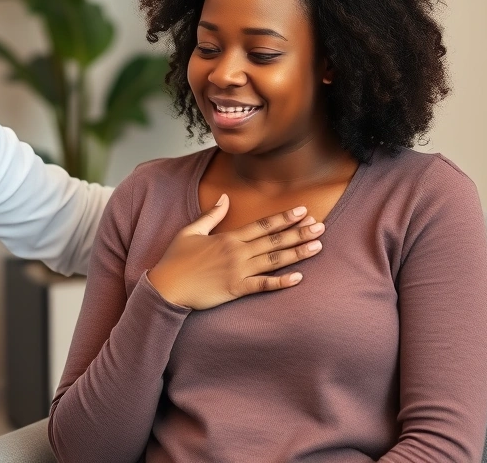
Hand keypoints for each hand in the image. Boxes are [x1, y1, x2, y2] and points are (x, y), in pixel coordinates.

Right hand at [147, 194, 323, 309]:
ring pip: (274, 260)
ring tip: (318, 246)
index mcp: (228, 237)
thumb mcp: (190, 231)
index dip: (284, 217)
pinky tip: (298, 277)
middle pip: (274, 240)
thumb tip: (224, 197)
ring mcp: (238, 271)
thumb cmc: (175, 260)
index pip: (262, 225)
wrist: (166, 286)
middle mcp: (237, 252)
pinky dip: (281, 282)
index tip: (302, 211)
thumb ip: (211, 215)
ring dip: (297, 252)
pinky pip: (263, 285)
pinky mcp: (236, 289)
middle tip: (320, 226)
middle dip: (299, 232)